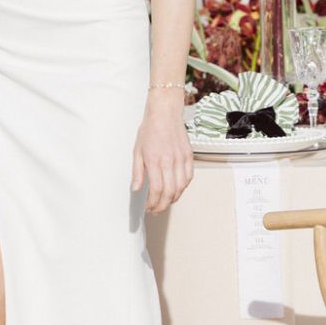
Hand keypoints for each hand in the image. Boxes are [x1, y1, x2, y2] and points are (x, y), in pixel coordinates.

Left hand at [131, 97, 192, 214]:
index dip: (153, 203)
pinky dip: (183, 187)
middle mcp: (170, 161)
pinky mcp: (189, 156)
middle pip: (170, 192)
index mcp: (155, 160)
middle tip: (156, 210)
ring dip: (173, 199)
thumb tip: (136, 189)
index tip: (148, 208)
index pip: (157, 189)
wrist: (165, 113)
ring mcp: (181, 159)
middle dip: (163, 205)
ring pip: (181, 187)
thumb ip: (137, 172)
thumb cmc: (150, 130)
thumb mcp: (137, 151)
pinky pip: (189, 177)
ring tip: (165, 203)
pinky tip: (176, 190)